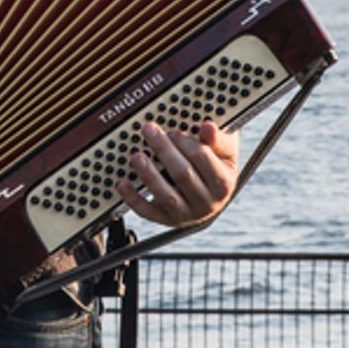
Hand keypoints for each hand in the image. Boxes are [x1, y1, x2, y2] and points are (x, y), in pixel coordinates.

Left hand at [117, 121, 239, 227]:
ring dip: (149, 175)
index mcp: (223, 184)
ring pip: (165, 195)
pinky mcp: (167, 220)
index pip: (202, 159)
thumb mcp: (225, 151)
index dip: (185, 142)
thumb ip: (217, 139)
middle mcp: (207, 203)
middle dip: (164, 150)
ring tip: (137, 156)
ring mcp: (186, 214)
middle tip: (149, 130)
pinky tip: (123, 183)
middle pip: (183, 174)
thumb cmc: (218, 165)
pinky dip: (133, 198)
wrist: (213, 194)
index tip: (173, 131)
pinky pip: (147, 212)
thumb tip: (208, 127)